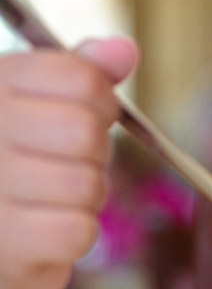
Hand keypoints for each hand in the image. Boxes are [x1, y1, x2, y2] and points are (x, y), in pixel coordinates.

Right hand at [0, 37, 137, 288]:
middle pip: (86, 131)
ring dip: (85, 197)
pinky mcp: (4, 240)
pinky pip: (79, 229)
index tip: (83, 116)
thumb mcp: (43, 105)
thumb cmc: (20, 166)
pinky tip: (45, 230)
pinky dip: (76, 233)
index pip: (79, 77)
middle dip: (93, 154)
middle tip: (65, 164)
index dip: (100, 103)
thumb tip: (124, 48)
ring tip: (51, 198)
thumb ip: (83, 74)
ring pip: (86, 183)